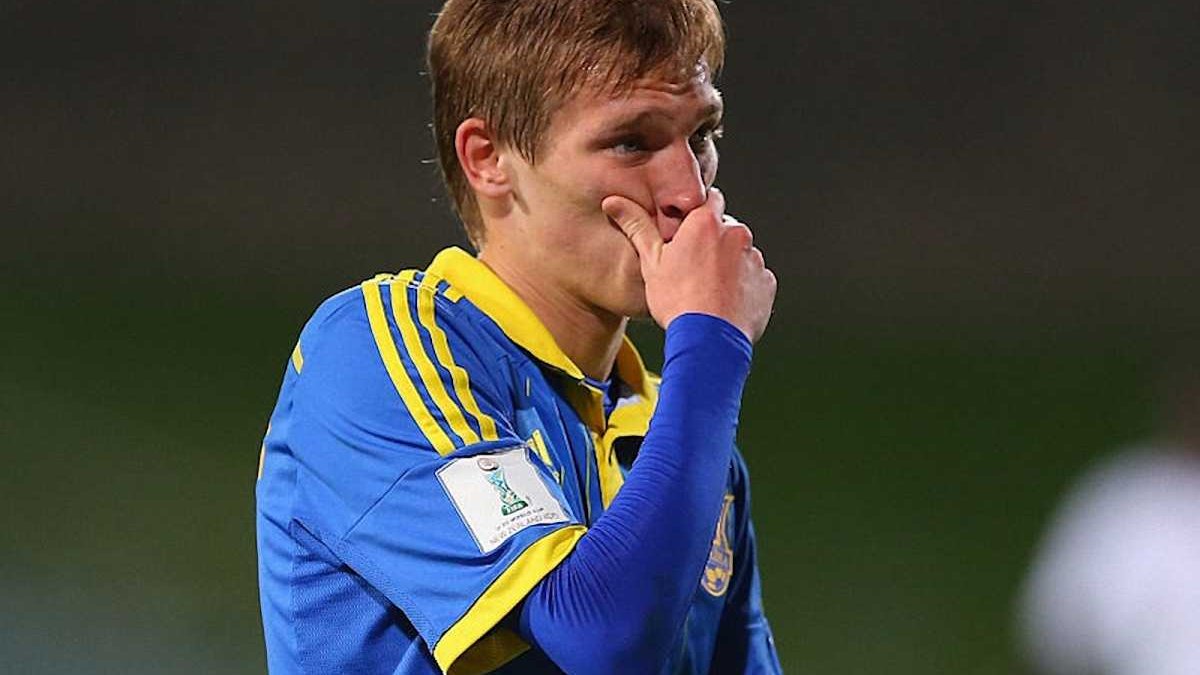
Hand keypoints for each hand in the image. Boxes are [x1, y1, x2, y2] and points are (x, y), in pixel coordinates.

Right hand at [602, 188, 775, 342]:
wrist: (708, 342)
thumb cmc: (677, 301)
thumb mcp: (650, 261)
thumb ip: (636, 226)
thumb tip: (612, 202)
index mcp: (706, 222)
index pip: (710, 199)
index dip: (698, 215)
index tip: (687, 233)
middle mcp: (736, 234)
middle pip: (726, 228)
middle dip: (713, 242)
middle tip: (694, 268)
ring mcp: (754, 259)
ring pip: (741, 253)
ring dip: (729, 264)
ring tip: (709, 290)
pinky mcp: (766, 283)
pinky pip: (755, 278)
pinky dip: (743, 286)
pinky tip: (725, 303)